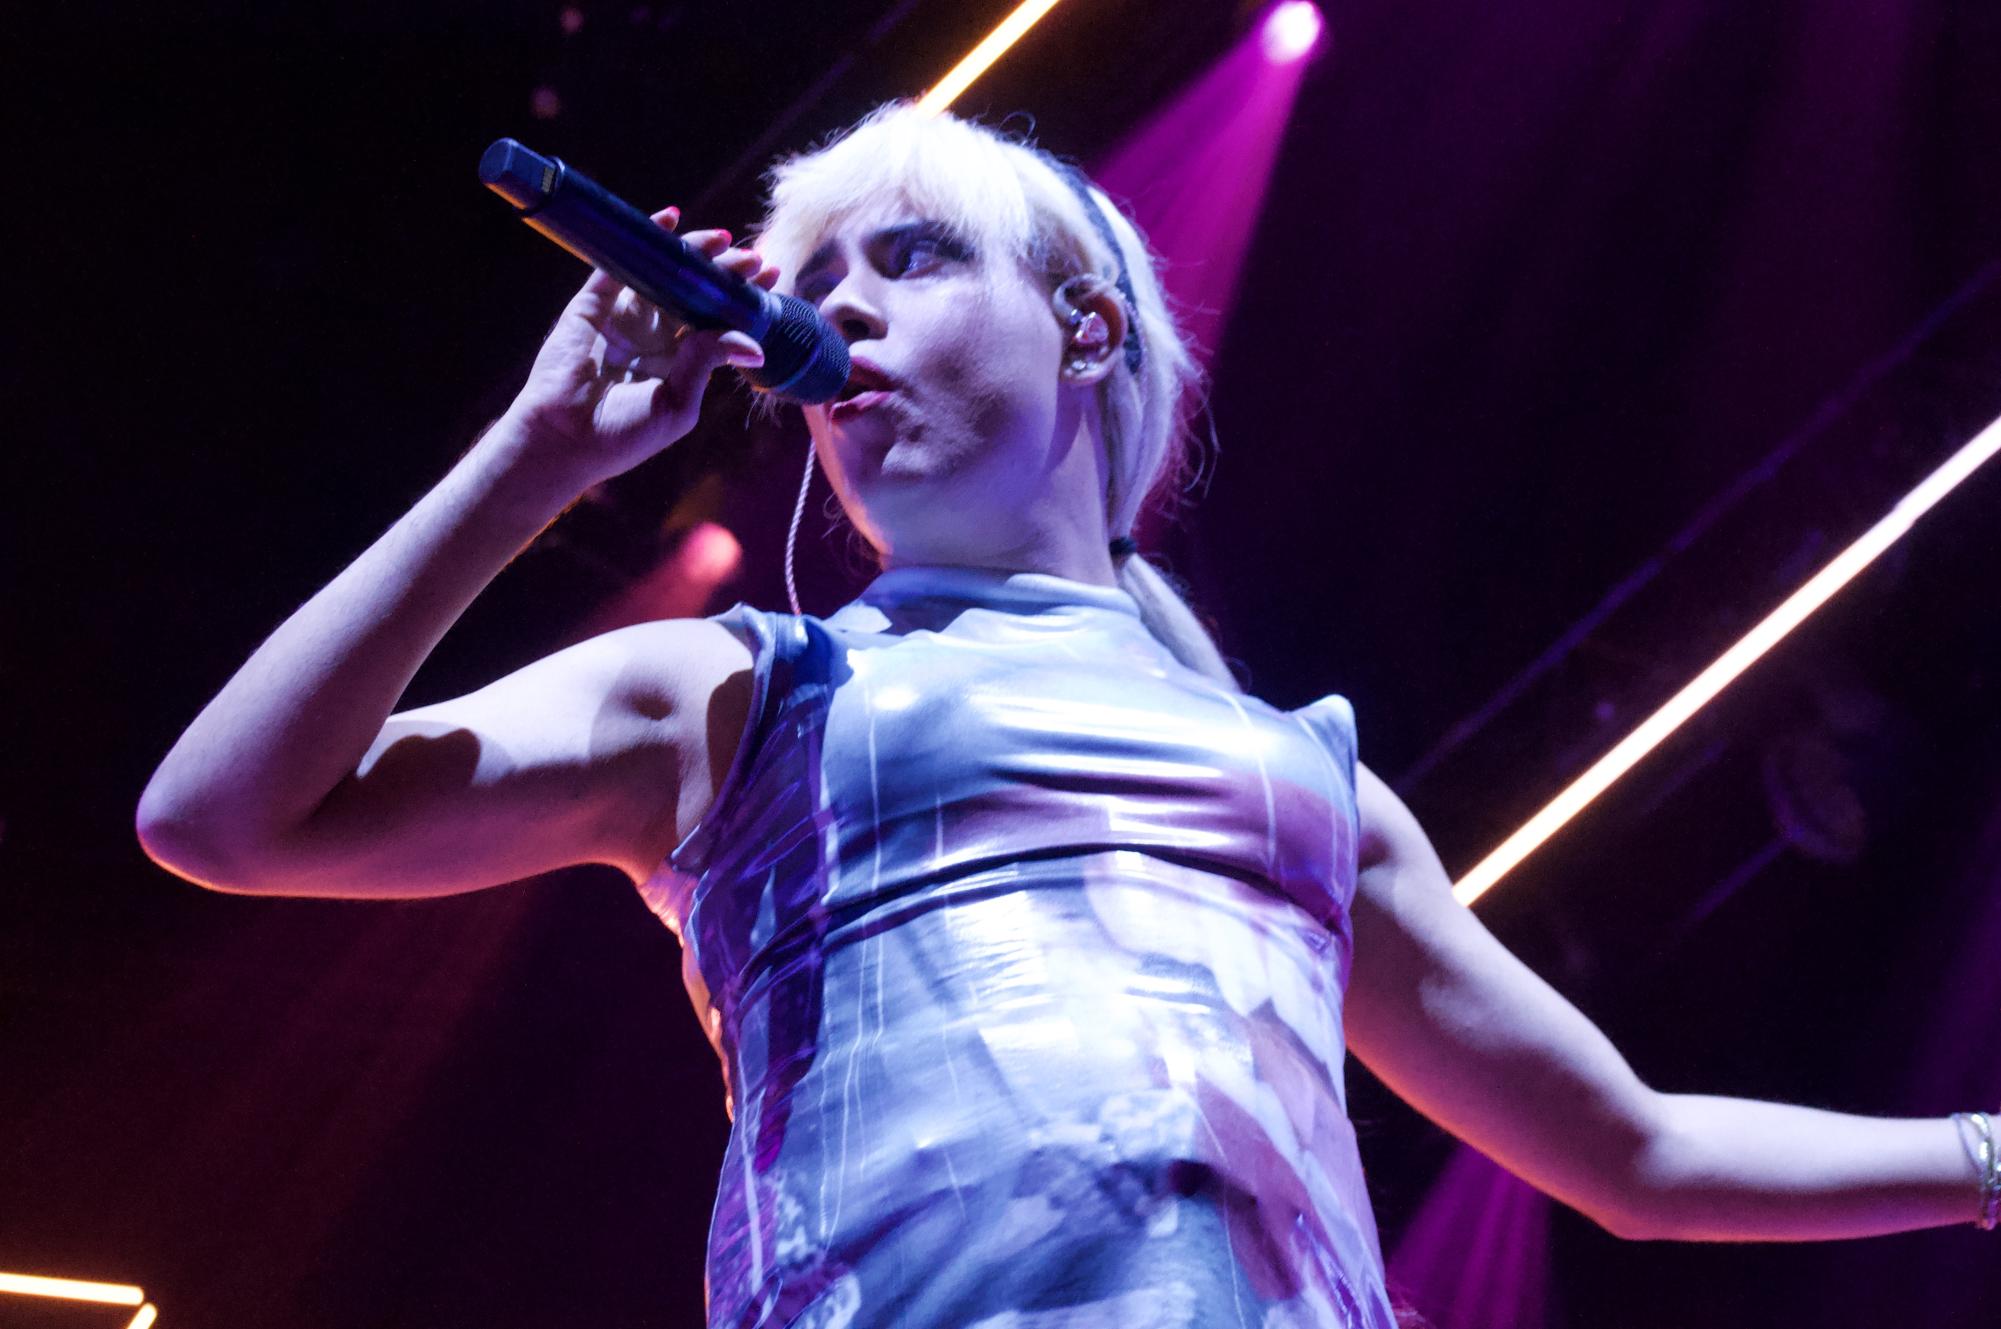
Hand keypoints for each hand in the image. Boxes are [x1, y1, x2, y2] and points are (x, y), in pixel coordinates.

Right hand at [500, 207, 781, 486]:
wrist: (564, 440)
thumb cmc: (622, 436)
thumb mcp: (677, 404)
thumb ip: (707, 364)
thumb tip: (754, 345)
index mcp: (680, 361)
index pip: (719, 320)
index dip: (743, 298)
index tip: (772, 277)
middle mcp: (656, 334)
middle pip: (697, 291)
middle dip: (726, 272)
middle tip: (753, 257)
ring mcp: (625, 315)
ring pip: (665, 273)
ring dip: (694, 251)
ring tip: (721, 238)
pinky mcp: (594, 303)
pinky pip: (621, 263)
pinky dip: (645, 237)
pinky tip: (670, 217)